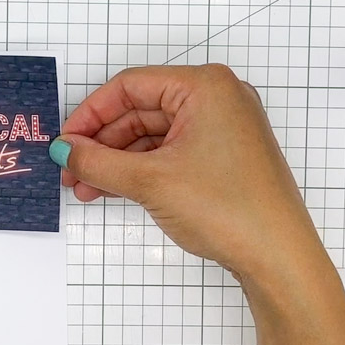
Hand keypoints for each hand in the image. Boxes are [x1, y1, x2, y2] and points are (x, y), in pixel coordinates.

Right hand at [51, 65, 324, 282]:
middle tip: (71, 169)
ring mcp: (224, 128)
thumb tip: (65, 150)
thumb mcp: (149, 181)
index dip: (91, 114)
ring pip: (153, 134)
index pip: (130, 86)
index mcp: (205, 86)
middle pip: (141, 109)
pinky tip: (115, 189)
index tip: (65, 141)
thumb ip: (98, 162)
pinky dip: (142, 169)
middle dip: (102, 142)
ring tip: (87, 187)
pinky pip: (171, 151)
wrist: (278, 258)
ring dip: (118, 160)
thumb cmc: (229, 209)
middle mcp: (218, 98)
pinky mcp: (225, 156)